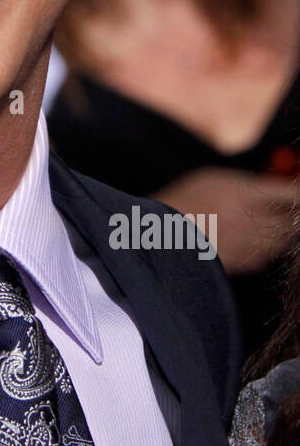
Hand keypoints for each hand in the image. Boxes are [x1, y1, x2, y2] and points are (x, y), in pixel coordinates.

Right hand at [156, 167, 298, 274]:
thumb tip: (279, 186)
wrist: (159, 238)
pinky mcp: (244, 266)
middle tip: (288, 206)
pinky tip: (255, 238)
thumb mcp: (214, 179)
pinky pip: (270, 256)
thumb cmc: (183, 201)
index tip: (296, 190)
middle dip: (294, 213)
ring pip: (286, 241)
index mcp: (244, 196)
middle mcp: (251, 223)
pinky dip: (270, 248)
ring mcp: (249, 247)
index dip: (297, 193)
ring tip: (270, 221)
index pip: (292, 195)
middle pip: (294, 220)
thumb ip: (250, 184)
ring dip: (285, 231)